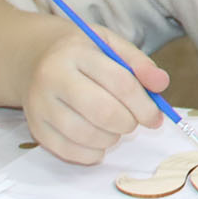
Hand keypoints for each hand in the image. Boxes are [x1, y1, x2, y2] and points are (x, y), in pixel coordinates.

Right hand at [21, 28, 167, 164]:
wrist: (35, 60)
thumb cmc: (83, 54)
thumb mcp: (111, 45)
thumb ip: (139, 63)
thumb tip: (162, 84)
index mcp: (76, 52)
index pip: (119, 82)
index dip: (144, 105)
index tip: (155, 117)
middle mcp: (52, 78)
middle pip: (102, 112)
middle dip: (128, 123)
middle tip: (134, 122)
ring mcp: (40, 105)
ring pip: (85, 135)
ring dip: (111, 138)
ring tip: (115, 128)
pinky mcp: (35, 128)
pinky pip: (68, 151)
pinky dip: (92, 153)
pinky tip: (100, 142)